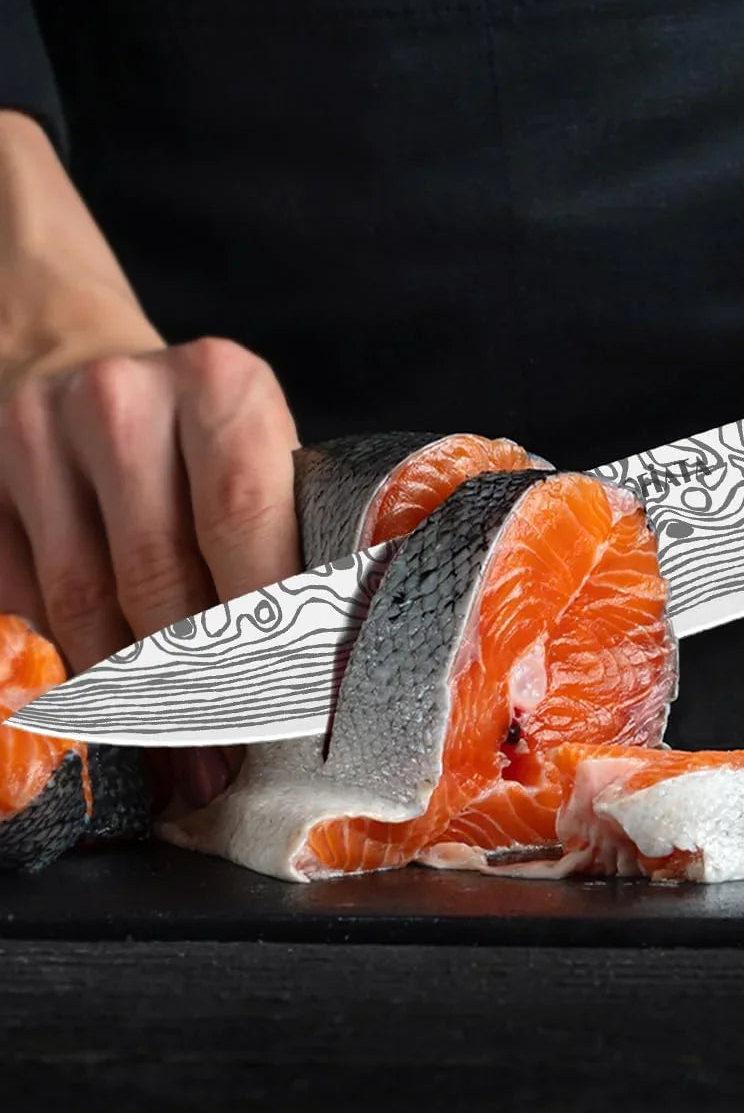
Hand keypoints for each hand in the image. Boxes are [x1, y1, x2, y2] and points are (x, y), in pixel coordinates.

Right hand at [0, 114, 300, 807]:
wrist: (71, 355)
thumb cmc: (196, 429)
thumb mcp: (254, 447)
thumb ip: (280, 529)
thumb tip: (328, 665)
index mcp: (221, 383)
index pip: (245, 524)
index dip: (268, 630)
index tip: (297, 712)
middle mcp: (122, 398)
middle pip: (160, 577)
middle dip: (201, 688)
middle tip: (229, 770)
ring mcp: (34, 435)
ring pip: (84, 603)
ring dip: (134, 702)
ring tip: (178, 772)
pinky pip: (24, 602)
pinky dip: (72, 672)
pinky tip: (110, 719)